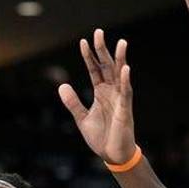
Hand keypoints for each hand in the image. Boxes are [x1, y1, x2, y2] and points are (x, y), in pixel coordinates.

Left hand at [59, 29, 135, 164]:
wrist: (112, 155)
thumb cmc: (100, 137)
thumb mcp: (81, 118)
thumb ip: (72, 102)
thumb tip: (62, 85)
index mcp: (100, 93)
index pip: (94, 70)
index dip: (89, 56)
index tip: (83, 41)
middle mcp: (111, 92)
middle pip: (107, 66)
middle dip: (102, 50)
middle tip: (98, 32)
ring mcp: (120, 99)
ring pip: (120, 74)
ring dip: (120, 59)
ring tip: (121, 42)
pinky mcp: (125, 109)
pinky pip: (126, 92)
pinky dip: (125, 80)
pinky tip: (125, 68)